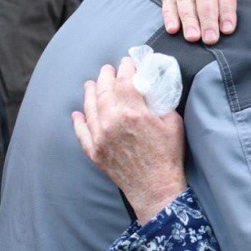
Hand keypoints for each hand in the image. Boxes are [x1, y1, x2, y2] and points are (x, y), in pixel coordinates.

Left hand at [72, 57, 187, 222]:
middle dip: (106, 75)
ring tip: (91, 84)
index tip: (128, 62)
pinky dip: (78, 121)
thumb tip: (155, 89)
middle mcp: (113, 121)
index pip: (125, 80)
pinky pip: (82, 132)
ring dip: (91, 92)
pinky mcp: (95, 151)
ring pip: (90, 107)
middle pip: (105, 90)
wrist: (155, 188)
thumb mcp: (173, 123)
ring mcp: (101, 137)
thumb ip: (162, 103)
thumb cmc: (168, 156)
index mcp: (134, 112)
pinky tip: (77, 114)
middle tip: (108, 68)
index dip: (127, 67)